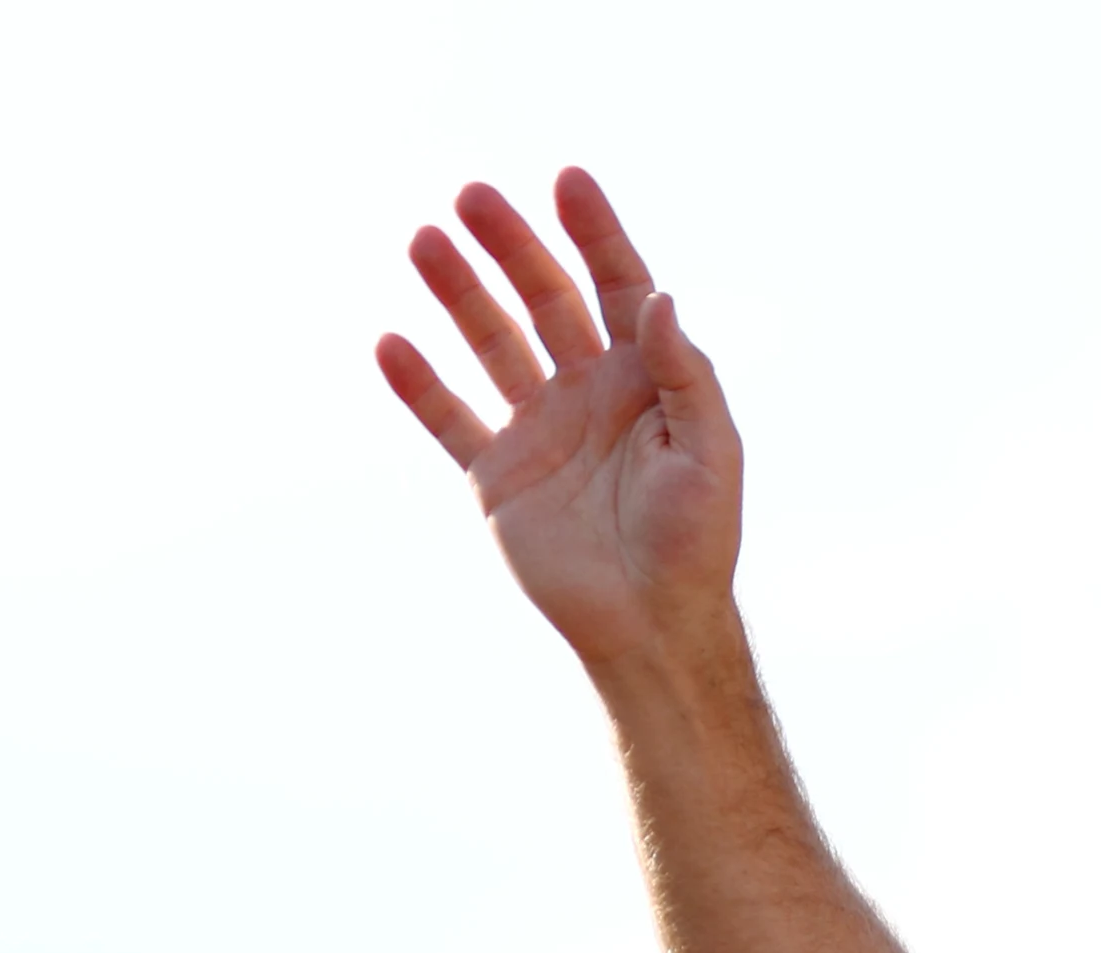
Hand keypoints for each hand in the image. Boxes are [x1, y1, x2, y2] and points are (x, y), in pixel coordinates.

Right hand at [375, 170, 739, 667]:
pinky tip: (390, 343)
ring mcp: (539, 428)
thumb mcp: (709, 452)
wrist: (651, 625)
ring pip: (492, 343)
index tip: (567, 179)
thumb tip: (658, 298)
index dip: (595, 232)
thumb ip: (683, 374)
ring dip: (459, 293)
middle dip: (513, 246)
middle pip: (546, 298)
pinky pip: (450, 418)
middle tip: (473, 194)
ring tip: (425, 240)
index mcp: (647, 378)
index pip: (619, 286)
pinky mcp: (498, 474)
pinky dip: (420, 385)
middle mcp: (590, 391)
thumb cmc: (695, 541)